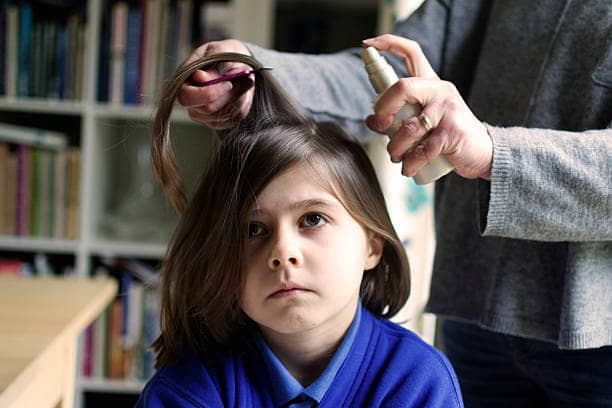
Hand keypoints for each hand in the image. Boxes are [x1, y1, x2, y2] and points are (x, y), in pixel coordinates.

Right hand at [177, 39, 254, 128]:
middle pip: (207, 109)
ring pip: (223, 114)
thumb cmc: (224, 53)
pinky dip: (242, 104)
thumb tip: (199, 77)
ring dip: (238, 97)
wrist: (237, 63)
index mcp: (183, 80)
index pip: (187, 97)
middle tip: (245, 79)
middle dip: (229, 95)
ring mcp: (203, 114)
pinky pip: (233, 118)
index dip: (208, 93)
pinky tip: (242, 91)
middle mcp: (190, 101)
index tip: (228, 83)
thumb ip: (211, 65)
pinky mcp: (219, 121)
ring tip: (245, 81)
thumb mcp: (220, 51)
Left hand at [362, 34, 492, 179]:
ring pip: (407, 128)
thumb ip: (398, 117)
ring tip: (397, 157)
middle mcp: (440, 90)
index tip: (367, 45)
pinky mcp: (451, 133)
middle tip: (381, 128)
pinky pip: (421, 149)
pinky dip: (410, 163)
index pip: (411, 52)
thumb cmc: (447, 135)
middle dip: (383, 110)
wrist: (483, 153)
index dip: (388, 43)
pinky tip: (408, 169)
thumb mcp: (422, 121)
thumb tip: (371, 120)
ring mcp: (447, 110)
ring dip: (395, 148)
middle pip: (402, 88)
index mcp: (431, 83)